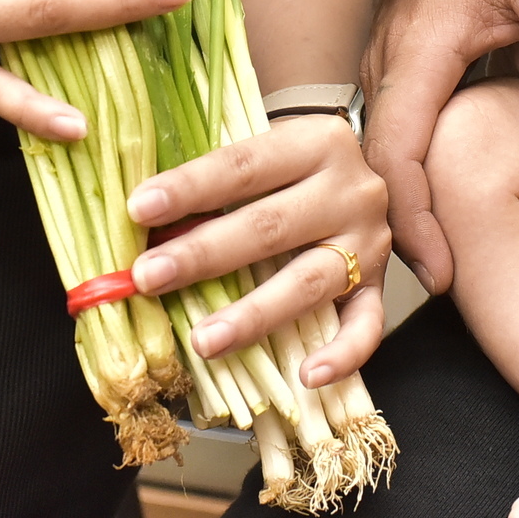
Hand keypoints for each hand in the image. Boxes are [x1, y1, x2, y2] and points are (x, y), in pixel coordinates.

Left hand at [125, 116, 391, 386]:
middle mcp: (350, 189)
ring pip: (308, 282)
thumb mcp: (261, 149)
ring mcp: (369, 240)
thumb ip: (214, 178)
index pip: (243, 166)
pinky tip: (307, 376)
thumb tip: (141, 222)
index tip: (139, 209)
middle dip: (203, 254)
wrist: (370, 164)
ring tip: (203, 339)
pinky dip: (343, 354)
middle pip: (270, 226)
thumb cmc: (291, 165)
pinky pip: (367, 324)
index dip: (189, 188)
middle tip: (149, 277)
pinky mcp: (379, 283)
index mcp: (316, 142)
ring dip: (253, 315)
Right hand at [360, 0, 518, 293]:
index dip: (412, 217)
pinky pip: (393, 113)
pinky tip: (439, 186)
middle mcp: (393, 52)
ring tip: (439, 249)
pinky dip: (408, 158)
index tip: (438, 271)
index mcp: (424, 44)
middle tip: (442, 279)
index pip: (398, 149)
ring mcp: (392, 48)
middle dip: (402, 222)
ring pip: (382, 135)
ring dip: (404, 192)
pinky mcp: (405, 46)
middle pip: (378, 155)